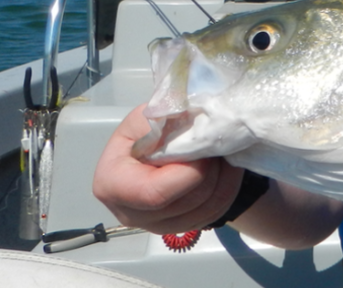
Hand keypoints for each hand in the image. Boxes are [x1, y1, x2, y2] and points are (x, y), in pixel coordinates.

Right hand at [92, 104, 242, 233]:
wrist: (159, 149)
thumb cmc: (147, 133)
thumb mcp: (146, 117)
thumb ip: (160, 119)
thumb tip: (184, 121)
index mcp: (112, 184)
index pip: (155, 193)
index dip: (189, 172)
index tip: (202, 148)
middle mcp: (131, 213)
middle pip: (188, 201)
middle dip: (211, 170)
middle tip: (216, 145)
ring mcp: (157, 225)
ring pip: (208, 208)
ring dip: (223, 177)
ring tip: (219, 153)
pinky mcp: (181, 227)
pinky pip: (216, 211)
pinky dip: (227, 187)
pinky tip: (222, 168)